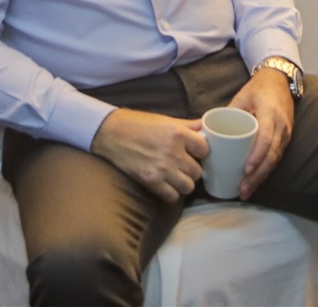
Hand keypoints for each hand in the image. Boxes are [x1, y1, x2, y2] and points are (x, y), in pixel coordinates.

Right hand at [90, 108, 207, 201]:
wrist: (111, 134)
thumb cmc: (138, 124)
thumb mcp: (165, 120)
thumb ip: (188, 125)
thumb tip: (206, 127)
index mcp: (178, 134)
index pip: (205, 149)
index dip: (200, 151)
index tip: (194, 152)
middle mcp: (172, 152)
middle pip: (197, 171)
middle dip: (192, 168)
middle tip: (183, 164)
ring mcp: (162, 169)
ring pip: (188, 186)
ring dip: (183, 182)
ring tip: (176, 175)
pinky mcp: (151, 181)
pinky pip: (172, 196)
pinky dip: (171, 192)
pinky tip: (166, 183)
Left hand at [229, 67, 292, 199]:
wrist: (280, 80)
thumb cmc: (258, 88)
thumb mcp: (242, 96)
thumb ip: (229, 113)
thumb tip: (208, 131)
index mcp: (270, 114)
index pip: (266, 139)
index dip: (256, 156)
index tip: (246, 170)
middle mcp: (281, 126)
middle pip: (272, 156)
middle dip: (257, 175)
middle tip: (243, 189)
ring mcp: (286, 134)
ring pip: (275, 160)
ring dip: (261, 177)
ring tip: (246, 190)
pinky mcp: (286, 139)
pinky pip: (276, 158)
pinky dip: (266, 171)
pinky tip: (255, 181)